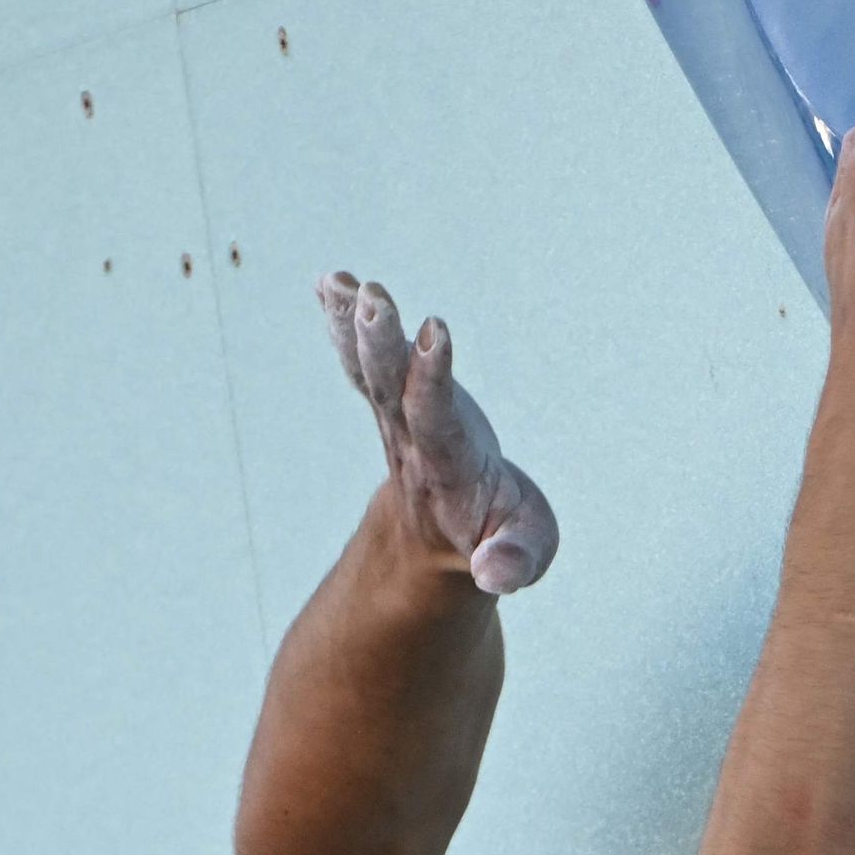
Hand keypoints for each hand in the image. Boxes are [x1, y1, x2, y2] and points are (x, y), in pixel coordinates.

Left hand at [318, 271, 560, 595]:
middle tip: (371, 299)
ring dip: (351, 327)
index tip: (434, 332)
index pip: (434, 422)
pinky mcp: (393, 402)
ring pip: (369, 372)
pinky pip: (363, 363)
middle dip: (379, 345)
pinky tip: (330, 283)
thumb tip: (497, 572)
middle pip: (389, 390)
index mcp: (449, 473)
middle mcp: (412, 443)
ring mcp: (396, 420)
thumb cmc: (497, 539)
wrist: (440, 544)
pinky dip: (344, 324)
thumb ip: (515, 561)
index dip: (432, 380)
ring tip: (339, 282)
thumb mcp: (523, 555)